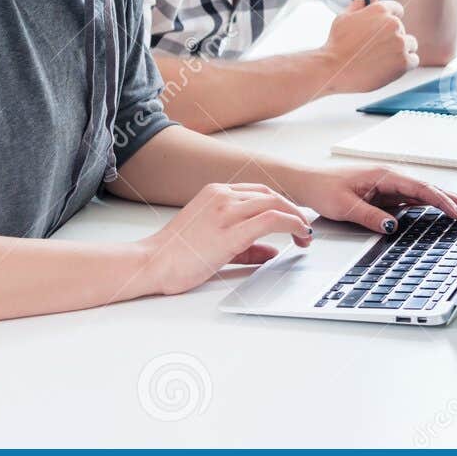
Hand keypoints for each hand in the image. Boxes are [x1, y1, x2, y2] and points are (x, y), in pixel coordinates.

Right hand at [139, 182, 313, 295]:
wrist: (151, 264)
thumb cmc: (176, 256)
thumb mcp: (216, 243)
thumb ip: (247, 246)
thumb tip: (272, 252)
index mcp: (215, 193)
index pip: (259, 191)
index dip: (282, 204)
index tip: (294, 218)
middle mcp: (221, 195)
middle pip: (270, 194)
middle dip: (293, 210)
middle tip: (305, 228)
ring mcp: (225, 210)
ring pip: (274, 202)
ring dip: (296, 217)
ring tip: (305, 234)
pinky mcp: (230, 231)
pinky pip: (271, 219)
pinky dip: (291, 224)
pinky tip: (298, 234)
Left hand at [303, 165, 456, 232]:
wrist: (306, 182)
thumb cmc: (323, 188)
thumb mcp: (345, 207)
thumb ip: (371, 216)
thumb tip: (394, 226)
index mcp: (385, 176)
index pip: (421, 189)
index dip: (442, 202)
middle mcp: (392, 178)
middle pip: (431, 190)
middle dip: (456, 201)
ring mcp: (391, 186)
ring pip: (427, 195)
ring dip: (449, 203)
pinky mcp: (388, 195)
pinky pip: (416, 201)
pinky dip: (434, 206)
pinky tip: (446, 213)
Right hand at [321, 0, 418, 92]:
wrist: (334, 69)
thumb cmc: (336, 44)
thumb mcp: (344, 17)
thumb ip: (360, 4)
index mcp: (381, 10)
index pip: (398, 9)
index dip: (390, 21)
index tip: (383, 32)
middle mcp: (394, 23)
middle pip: (403, 29)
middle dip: (392, 38)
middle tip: (374, 50)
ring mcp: (400, 42)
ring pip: (411, 44)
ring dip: (401, 51)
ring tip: (381, 60)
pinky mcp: (404, 61)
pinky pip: (413, 60)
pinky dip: (404, 65)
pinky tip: (388, 68)